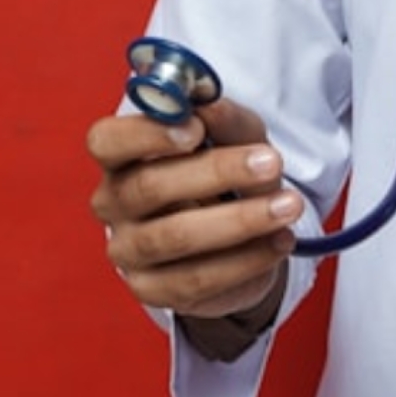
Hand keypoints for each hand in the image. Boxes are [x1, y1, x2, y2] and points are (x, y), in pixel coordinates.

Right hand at [86, 98, 303, 318]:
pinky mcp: (153, 289)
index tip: (197, 128)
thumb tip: (212, 107)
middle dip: (215, 172)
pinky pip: (199, 279)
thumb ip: (224, 120)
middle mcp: (113, 203)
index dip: (147, 134)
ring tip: (288, 206)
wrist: (229, 240)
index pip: (107, 141)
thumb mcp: (233, 139)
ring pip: (177, 236)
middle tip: (269, 162)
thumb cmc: (219, 179)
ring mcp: (129, 251)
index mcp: (119, 157)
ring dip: (240, 220)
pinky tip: (279, 241)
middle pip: (148, 186)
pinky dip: (246, 259)